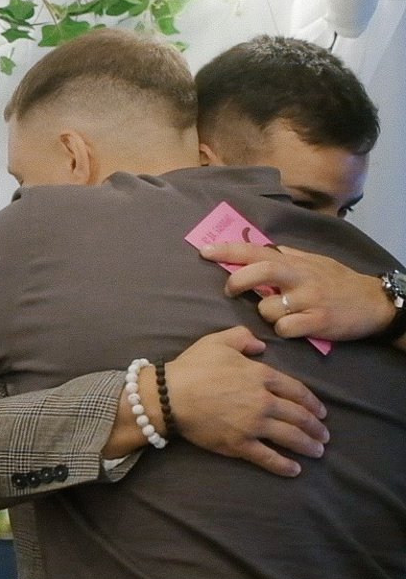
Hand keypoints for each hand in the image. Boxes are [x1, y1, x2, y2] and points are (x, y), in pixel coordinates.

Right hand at [163, 326, 328, 476]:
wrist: (168, 396)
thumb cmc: (192, 367)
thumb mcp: (217, 342)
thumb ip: (242, 337)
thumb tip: (260, 345)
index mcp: (262, 376)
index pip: (296, 390)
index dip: (312, 402)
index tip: (321, 412)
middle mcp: (264, 402)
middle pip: (299, 416)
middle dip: (315, 427)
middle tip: (324, 435)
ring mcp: (253, 425)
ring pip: (290, 437)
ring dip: (307, 445)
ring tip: (317, 452)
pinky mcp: (239, 444)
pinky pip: (267, 457)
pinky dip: (283, 465)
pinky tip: (295, 470)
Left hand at [201, 243, 395, 340]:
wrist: (374, 302)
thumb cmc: (339, 282)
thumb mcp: (315, 262)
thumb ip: (288, 256)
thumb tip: (262, 248)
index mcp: (296, 262)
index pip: (256, 251)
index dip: (229, 250)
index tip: (204, 250)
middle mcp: (301, 277)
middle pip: (260, 271)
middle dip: (238, 281)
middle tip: (230, 291)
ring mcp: (309, 299)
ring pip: (267, 308)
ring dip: (265, 314)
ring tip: (283, 314)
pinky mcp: (317, 320)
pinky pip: (283, 328)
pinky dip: (282, 330)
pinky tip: (294, 327)